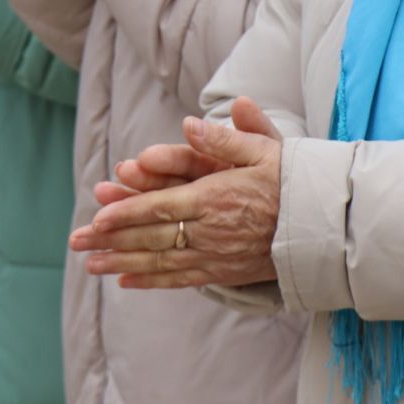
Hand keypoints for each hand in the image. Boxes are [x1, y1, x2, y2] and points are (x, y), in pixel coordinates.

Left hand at [71, 97, 282, 289]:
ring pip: (161, 261)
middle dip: (111, 240)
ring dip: (123, 263)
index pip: (161, 206)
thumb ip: (224, 138)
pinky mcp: (225, 271)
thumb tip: (189, 122)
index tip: (97, 216)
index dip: (127, 212)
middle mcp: (211, 230)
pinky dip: (153, 280)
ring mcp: (217, 255)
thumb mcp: (263, 149)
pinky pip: (182, 279)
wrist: (326, 223)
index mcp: (215, 196)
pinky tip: (128, 282)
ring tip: (92, 265)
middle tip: (78, 242)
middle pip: (152, 237)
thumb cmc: (292, 179)